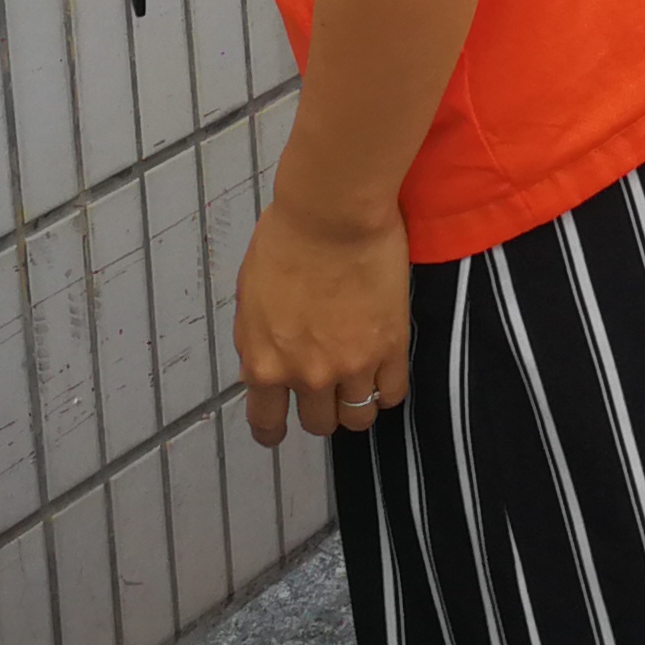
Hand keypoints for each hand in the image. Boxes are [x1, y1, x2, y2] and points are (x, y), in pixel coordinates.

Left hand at [233, 194, 410, 446]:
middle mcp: (306, 375)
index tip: (280, 427)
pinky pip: (393, 393)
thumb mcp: (251, 298)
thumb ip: (259, 340)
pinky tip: (384, 371)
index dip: (274, 430)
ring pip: (358, 418)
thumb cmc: (284, 240)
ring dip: (357, 404)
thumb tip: (269, 361)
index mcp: (264, 364)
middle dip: (321, 409)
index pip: (267, 424)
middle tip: (328, 387)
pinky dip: (387, 389)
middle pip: (319, 424)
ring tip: (361, 381)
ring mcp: (352, 366)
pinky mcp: (391, 348)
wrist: (332, 213)